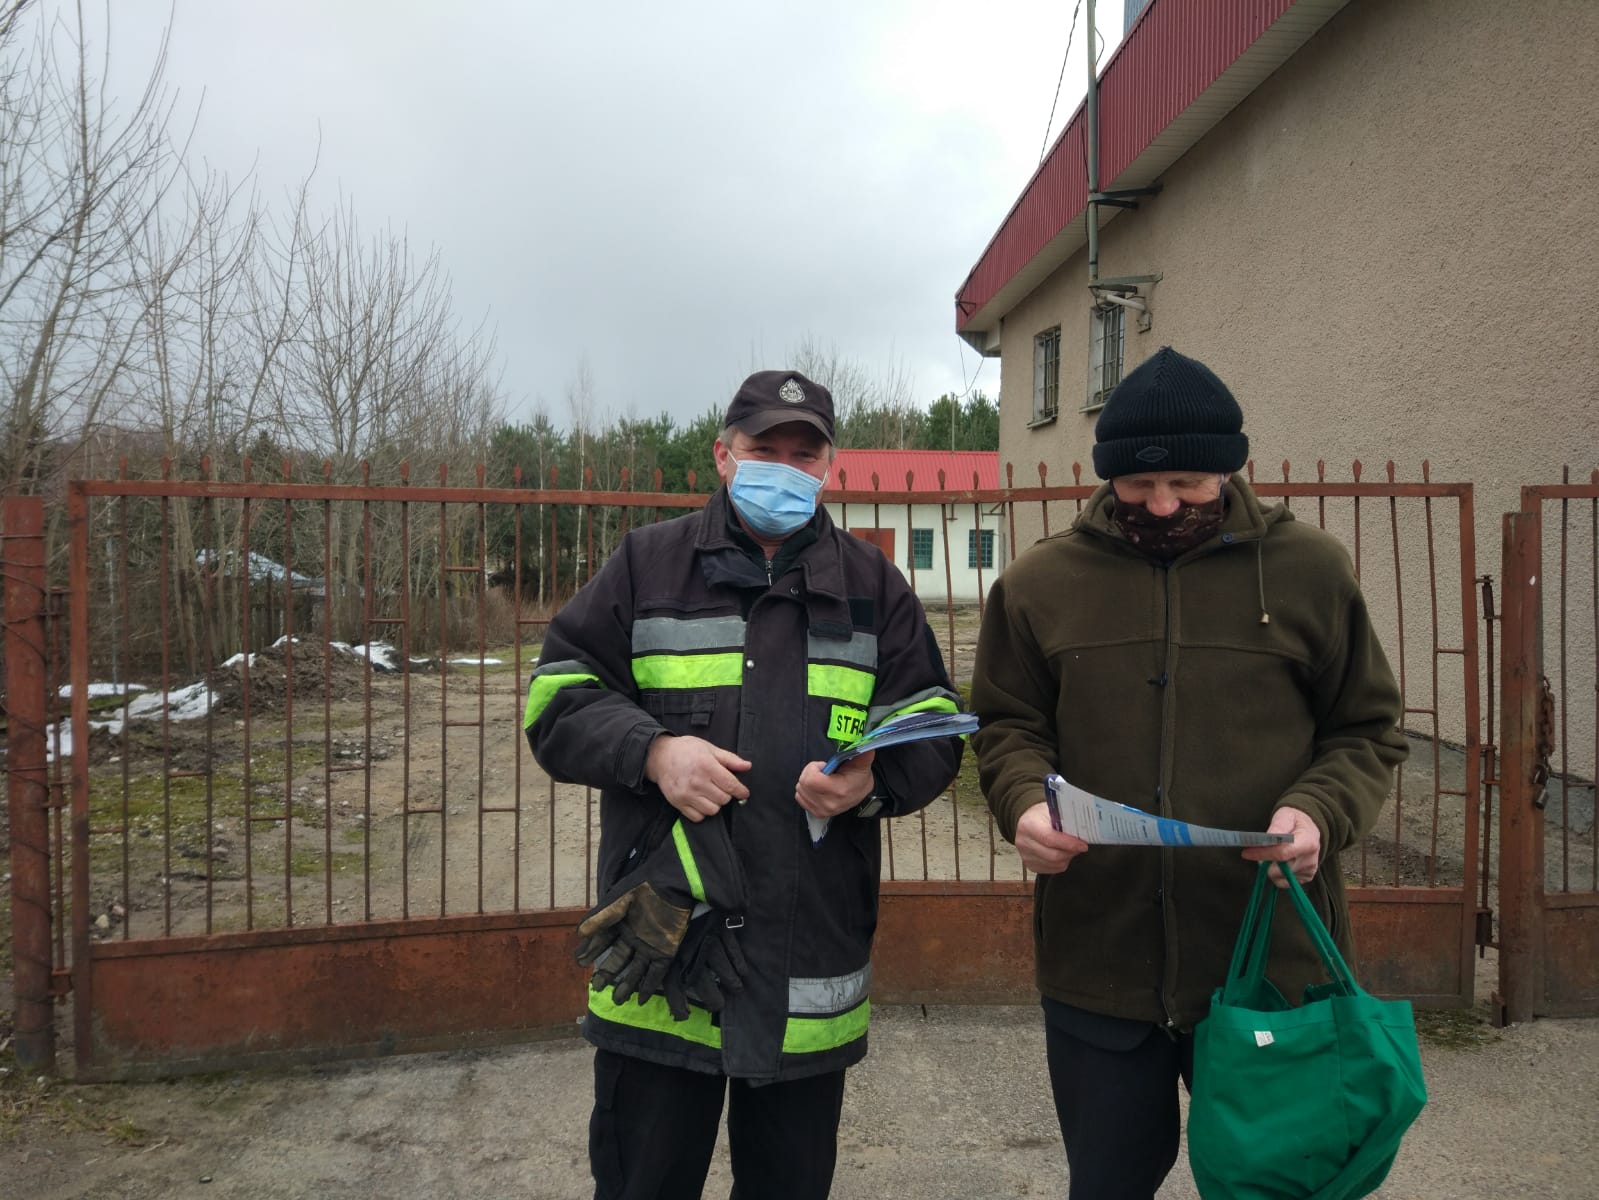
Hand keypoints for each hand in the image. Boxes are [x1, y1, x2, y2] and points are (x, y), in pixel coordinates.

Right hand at [575, 881, 692, 1003]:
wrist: (672, 884)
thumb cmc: (643, 889)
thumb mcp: (618, 901)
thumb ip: (600, 918)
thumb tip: (579, 934)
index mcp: (621, 924)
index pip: (603, 942)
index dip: (591, 952)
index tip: (580, 962)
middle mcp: (634, 937)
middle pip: (618, 960)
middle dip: (607, 973)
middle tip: (596, 987)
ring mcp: (650, 946)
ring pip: (636, 970)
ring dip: (626, 985)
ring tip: (616, 1000)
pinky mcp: (666, 951)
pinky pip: (656, 972)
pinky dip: (648, 986)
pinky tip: (640, 999)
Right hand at [645, 735, 750, 821]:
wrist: (659, 756)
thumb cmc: (686, 750)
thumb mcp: (709, 748)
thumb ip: (730, 759)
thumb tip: (747, 766)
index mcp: (706, 765)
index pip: (731, 785)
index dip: (741, 791)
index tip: (743, 793)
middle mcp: (696, 781)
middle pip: (724, 799)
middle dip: (726, 794)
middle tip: (720, 787)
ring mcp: (686, 794)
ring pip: (712, 810)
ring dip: (715, 804)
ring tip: (710, 793)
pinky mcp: (678, 803)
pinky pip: (698, 817)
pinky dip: (702, 812)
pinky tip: (700, 800)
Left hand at [795, 750, 875, 819]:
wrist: (861, 792)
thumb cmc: (859, 776)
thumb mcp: (862, 763)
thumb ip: (862, 753)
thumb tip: (867, 745)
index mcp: (839, 790)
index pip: (811, 780)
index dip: (813, 768)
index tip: (823, 765)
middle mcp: (829, 803)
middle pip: (803, 784)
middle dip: (809, 772)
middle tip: (822, 771)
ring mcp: (822, 810)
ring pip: (800, 790)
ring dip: (807, 781)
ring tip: (821, 779)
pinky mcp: (817, 813)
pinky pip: (799, 798)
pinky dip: (805, 790)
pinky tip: (817, 788)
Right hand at [1014, 801, 1087, 874]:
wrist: (1028, 822)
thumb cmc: (1042, 815)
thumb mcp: (1053, 810)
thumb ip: (1066, 820)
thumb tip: (1084, 831)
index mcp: (1028, 825)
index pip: (1050, 838)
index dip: (1069, 843)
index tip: (1083, 844)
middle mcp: (1024, 842)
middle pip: (1053, 855)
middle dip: (1071, 852)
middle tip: (1080, 846)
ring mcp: (1026, 856)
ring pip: (1055, 864)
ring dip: (1067, 857)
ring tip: (1071, 847)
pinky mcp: (1030, 865)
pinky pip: (1052, 870)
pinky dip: (1061, 863)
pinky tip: (1062, 853)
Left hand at [1241, 806, 1321, 885]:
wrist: (1309, 829)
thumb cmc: (1294, 820)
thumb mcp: (1286, 815)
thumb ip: (1278, 826)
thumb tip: (1269, 837)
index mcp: (1308, 842)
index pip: (1282, 853)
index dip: (1262, 854)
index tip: (1246, 852)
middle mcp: (1310, 859)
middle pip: (1279, 869)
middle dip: (1263, 861)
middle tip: (1257, 851)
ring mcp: (1309, 870)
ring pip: (1279, 877)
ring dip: (1269, 868)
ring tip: (1269, 855)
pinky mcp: (1306, 878)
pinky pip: (1283, 883)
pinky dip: (1276, 874)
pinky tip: (1277, 863)